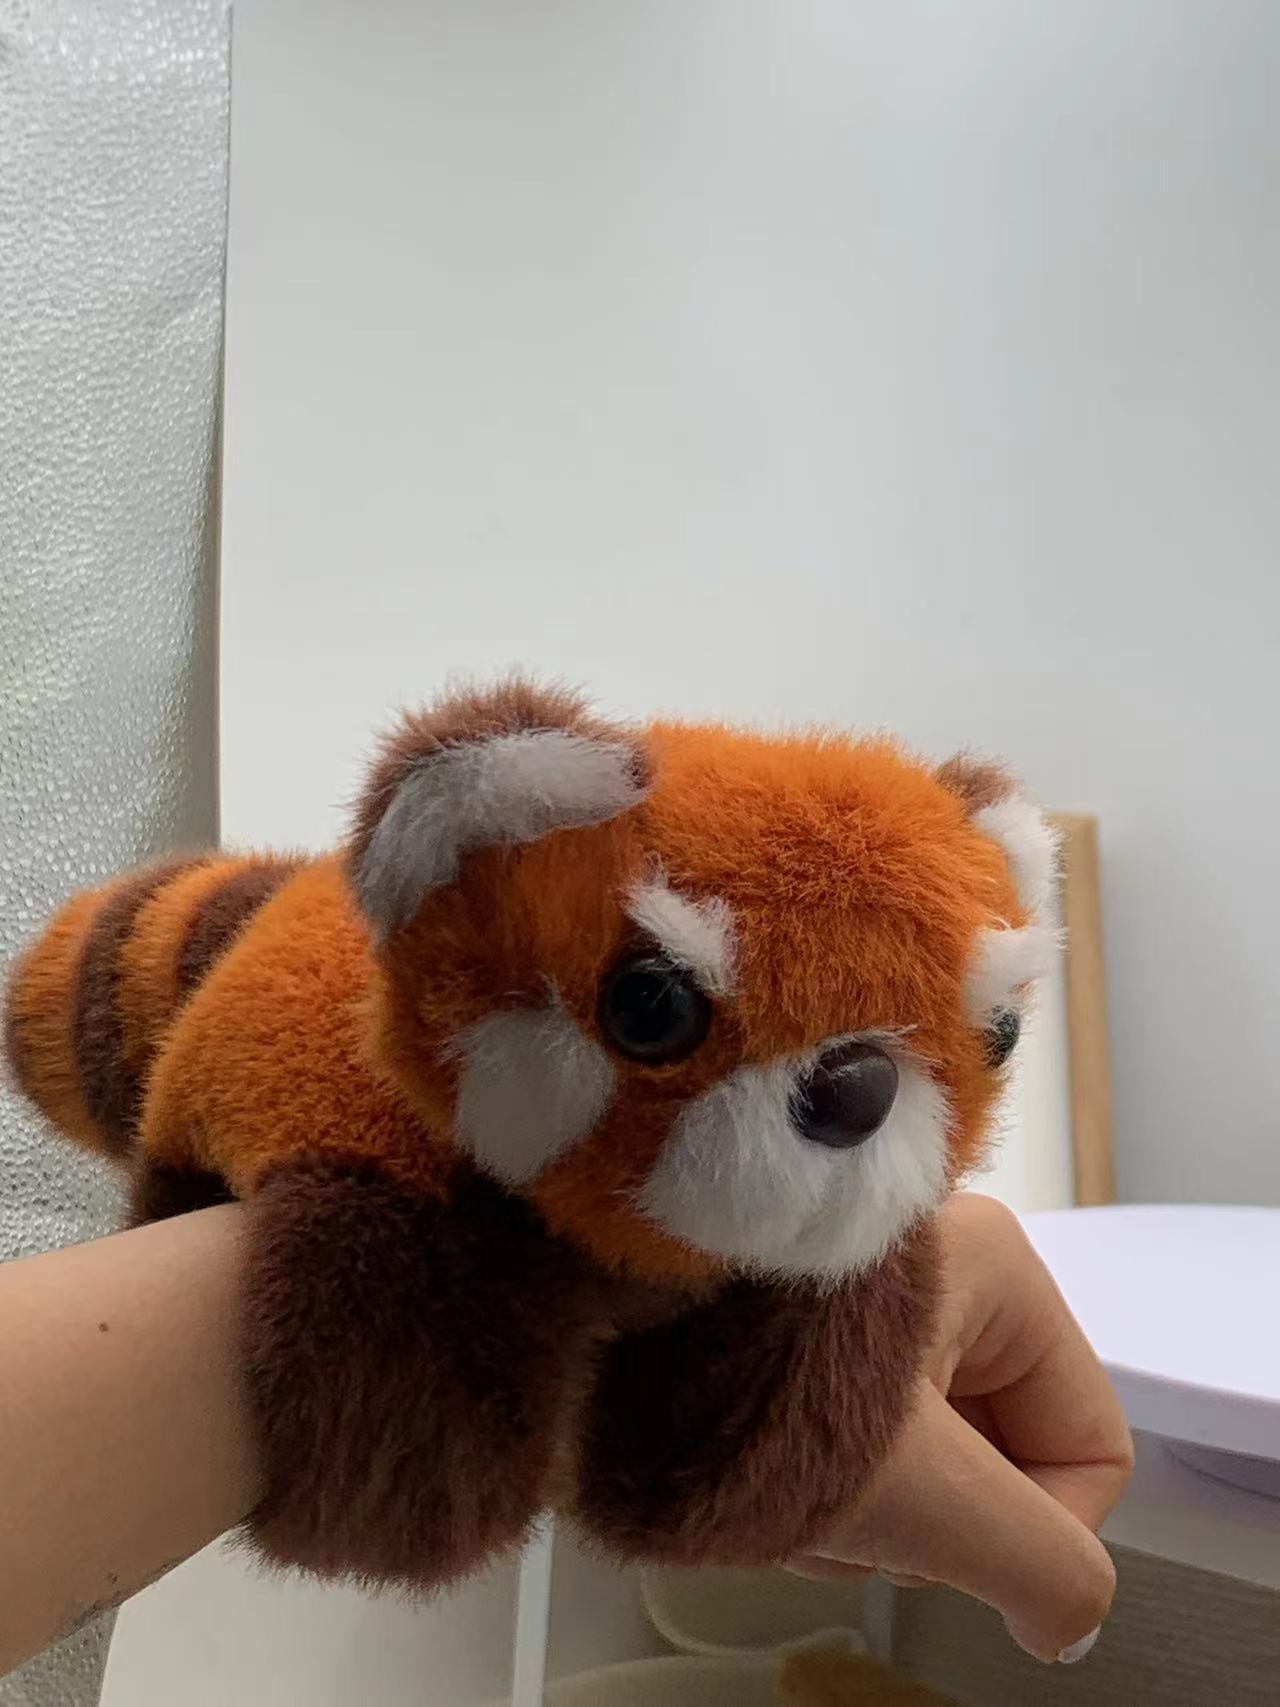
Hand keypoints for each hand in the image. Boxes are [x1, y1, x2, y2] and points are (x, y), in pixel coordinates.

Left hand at [790, 1193, 1132, 1663]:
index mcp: (997, 1272)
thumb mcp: (923, 1490)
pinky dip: (810, 1481)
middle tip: (854, 1501)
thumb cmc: (746, 1365)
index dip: (1041, 1532)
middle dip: (920, 1517)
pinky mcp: (805, 1340)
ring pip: (919, 1465)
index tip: (971, 1559)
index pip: (1089, 1443)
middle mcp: (937, 1274)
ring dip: (855, 1507)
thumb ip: (1037, 1565)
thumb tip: (1070, 1618)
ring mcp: (868, 1309)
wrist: (599, 1321)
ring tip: (787, 1479)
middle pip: (996, 1461)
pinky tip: (756, 1471)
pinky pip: (851, 1447)